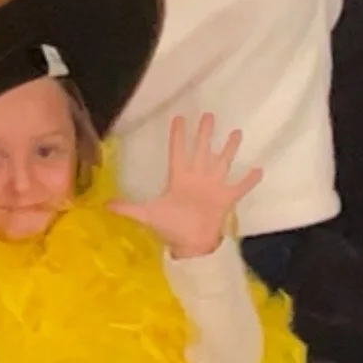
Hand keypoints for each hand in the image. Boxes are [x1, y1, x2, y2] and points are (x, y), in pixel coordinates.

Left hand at [110, 114, 261, 258]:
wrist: (191, 247)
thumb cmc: (170, 228)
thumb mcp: (147, 215)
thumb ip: (127, 208)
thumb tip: (103, 206)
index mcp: (179, 178)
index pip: (178, 152)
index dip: (178, 136)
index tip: (179, 118)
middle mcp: (197, 178)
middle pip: (202, 151)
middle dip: (205, 134)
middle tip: (209, 115)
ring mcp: (213, 188)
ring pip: (222, 163)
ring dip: (229, 149)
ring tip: (237, 132)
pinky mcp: (226, 200)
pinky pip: (239, 187)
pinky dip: (248, 180)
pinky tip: (258, 169)